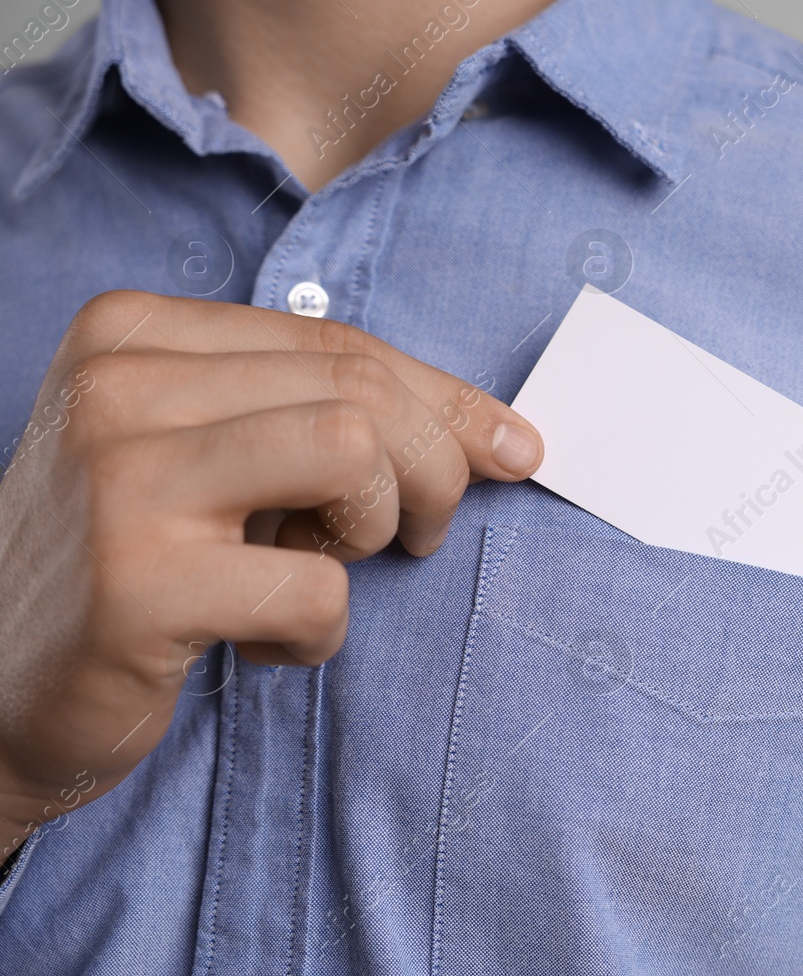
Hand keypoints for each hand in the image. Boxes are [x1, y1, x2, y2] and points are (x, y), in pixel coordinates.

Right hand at [0, 291, 541, 849]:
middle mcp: (116, 386)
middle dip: (435, 467)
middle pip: (359, 391)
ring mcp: (119, 480)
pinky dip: (322, 628)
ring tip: (321, 568)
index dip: (447, 400)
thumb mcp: (207, 457)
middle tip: (420, 534)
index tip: (513, 448)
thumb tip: (500, 434)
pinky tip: (267, 642)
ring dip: (375, 530)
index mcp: (131, 333)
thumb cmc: (131, 563)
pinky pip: (316, 584)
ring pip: (353, 455)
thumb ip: (314, 415)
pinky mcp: (138, 585)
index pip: (337, 344)